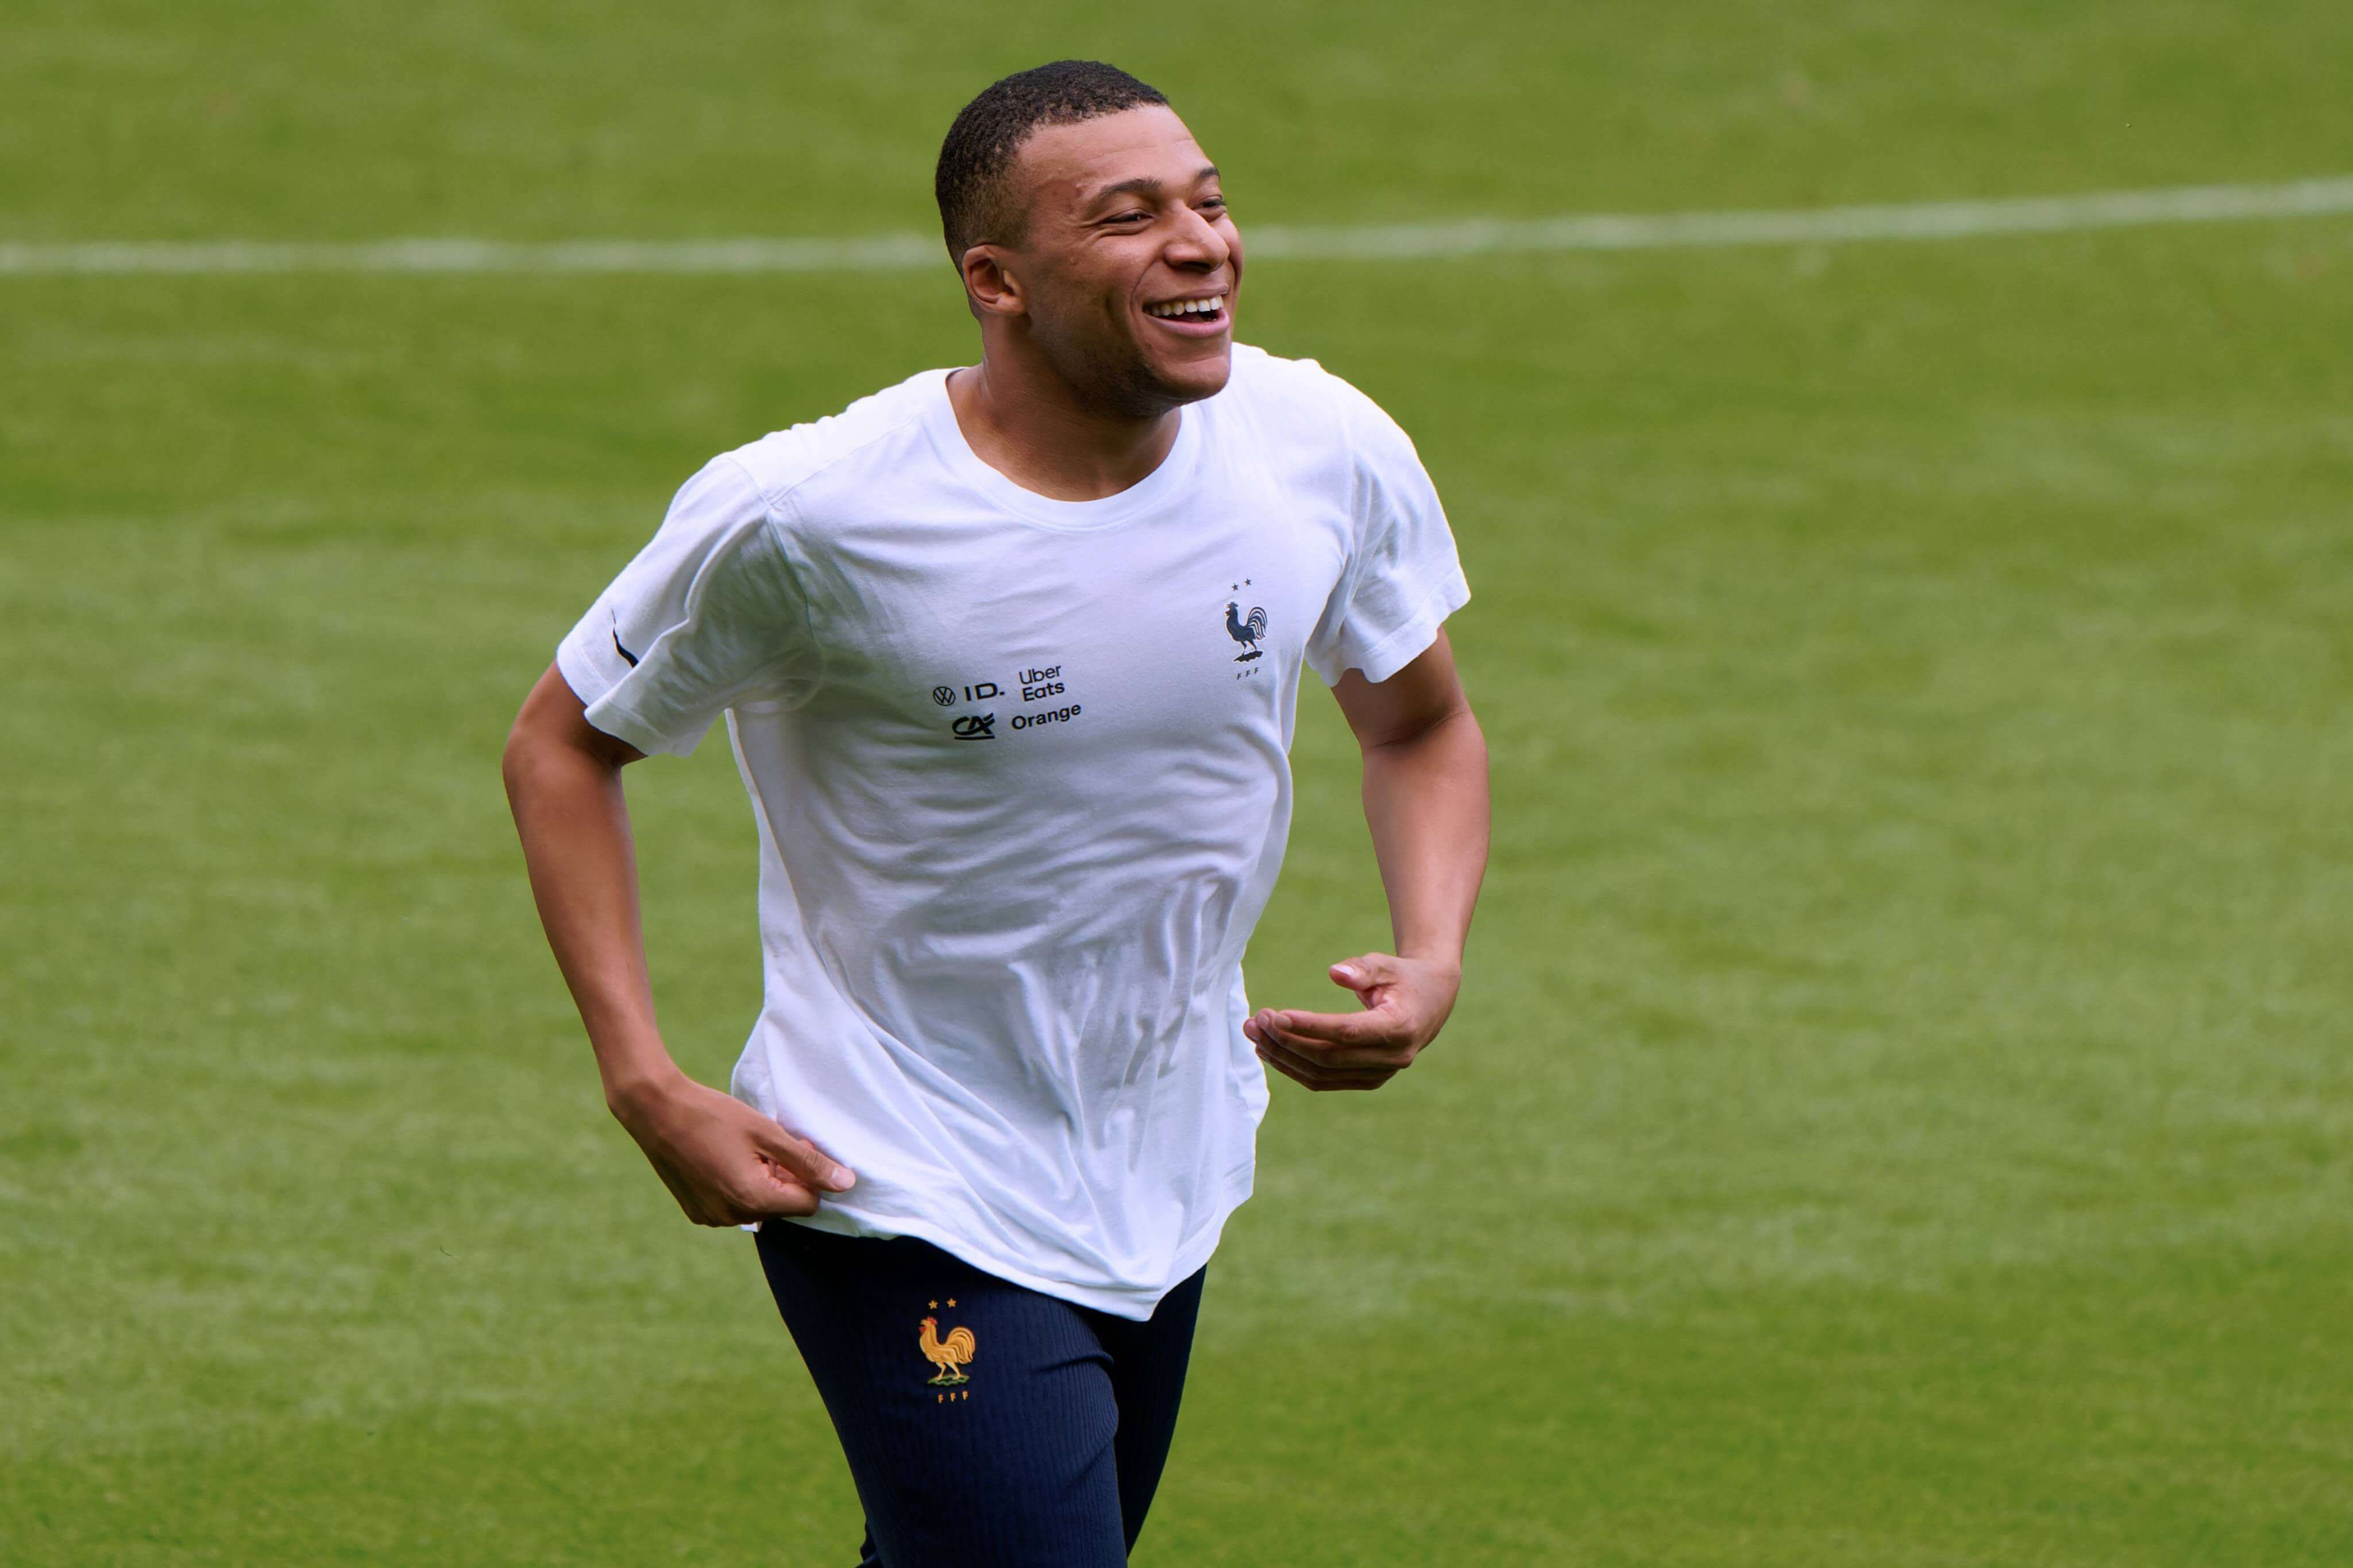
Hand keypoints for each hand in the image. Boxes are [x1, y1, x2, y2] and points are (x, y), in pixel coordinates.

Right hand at [609, 1071, 855, 1225]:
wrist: (656, 1111)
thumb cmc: (713, 1115)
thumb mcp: (767, 1133)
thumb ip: (808, 1162)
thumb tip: (847, 1184)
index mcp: (753, 1200)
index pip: (808, 1203)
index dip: (807, 1173)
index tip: (791, 1146)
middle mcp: (732, 1218)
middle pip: (784, 1207)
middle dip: (784, 1178)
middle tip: (765, 1145)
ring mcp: (712, 1218)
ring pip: (760, 1207)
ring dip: (761, 1182)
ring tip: (741, 1150)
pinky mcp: (697, 1213)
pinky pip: (734, 1207)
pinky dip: (738, 1187)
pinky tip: (723, 1160)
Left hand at [1243, 953, 1461, 1091]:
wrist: (1431, 1001)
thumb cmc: (1403, 977)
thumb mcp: (1387, 964)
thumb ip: (1362, 969)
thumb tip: (1335, 973)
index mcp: (1400, 1027)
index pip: (1346, 1032)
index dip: (1309, 1026)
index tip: (1275, 1015)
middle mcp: (1393, 1058)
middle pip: (1329, 1057)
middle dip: (1286, 1041)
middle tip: (1256, 1020)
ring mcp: (1380, 1074)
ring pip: (1322, 1075)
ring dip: (1283, 1057)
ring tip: (1254, 1034)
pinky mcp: (1367, 1080)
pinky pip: (1324, 1081)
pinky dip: (1294, 1067)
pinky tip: (1270, 1049)